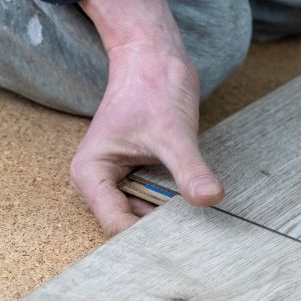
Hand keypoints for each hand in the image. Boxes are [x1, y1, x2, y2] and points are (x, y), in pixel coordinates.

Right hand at [74, 0, 223, 234]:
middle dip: (162, 232)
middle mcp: (99, 184)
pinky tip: (197, 207)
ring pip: (146, 219)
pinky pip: (157, 205)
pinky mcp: (138, 178)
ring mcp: (118, 182)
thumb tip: (209, 198)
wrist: (154, 58)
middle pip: (130, 227)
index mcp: (91, 175)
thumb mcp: (173, 132)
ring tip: (203, 226)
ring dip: (172, 222)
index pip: (117, 225)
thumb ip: (189, 168)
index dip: (149, 237)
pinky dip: (176, 208)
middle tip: (200, 237)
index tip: (185, 242)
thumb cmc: (152, 86)